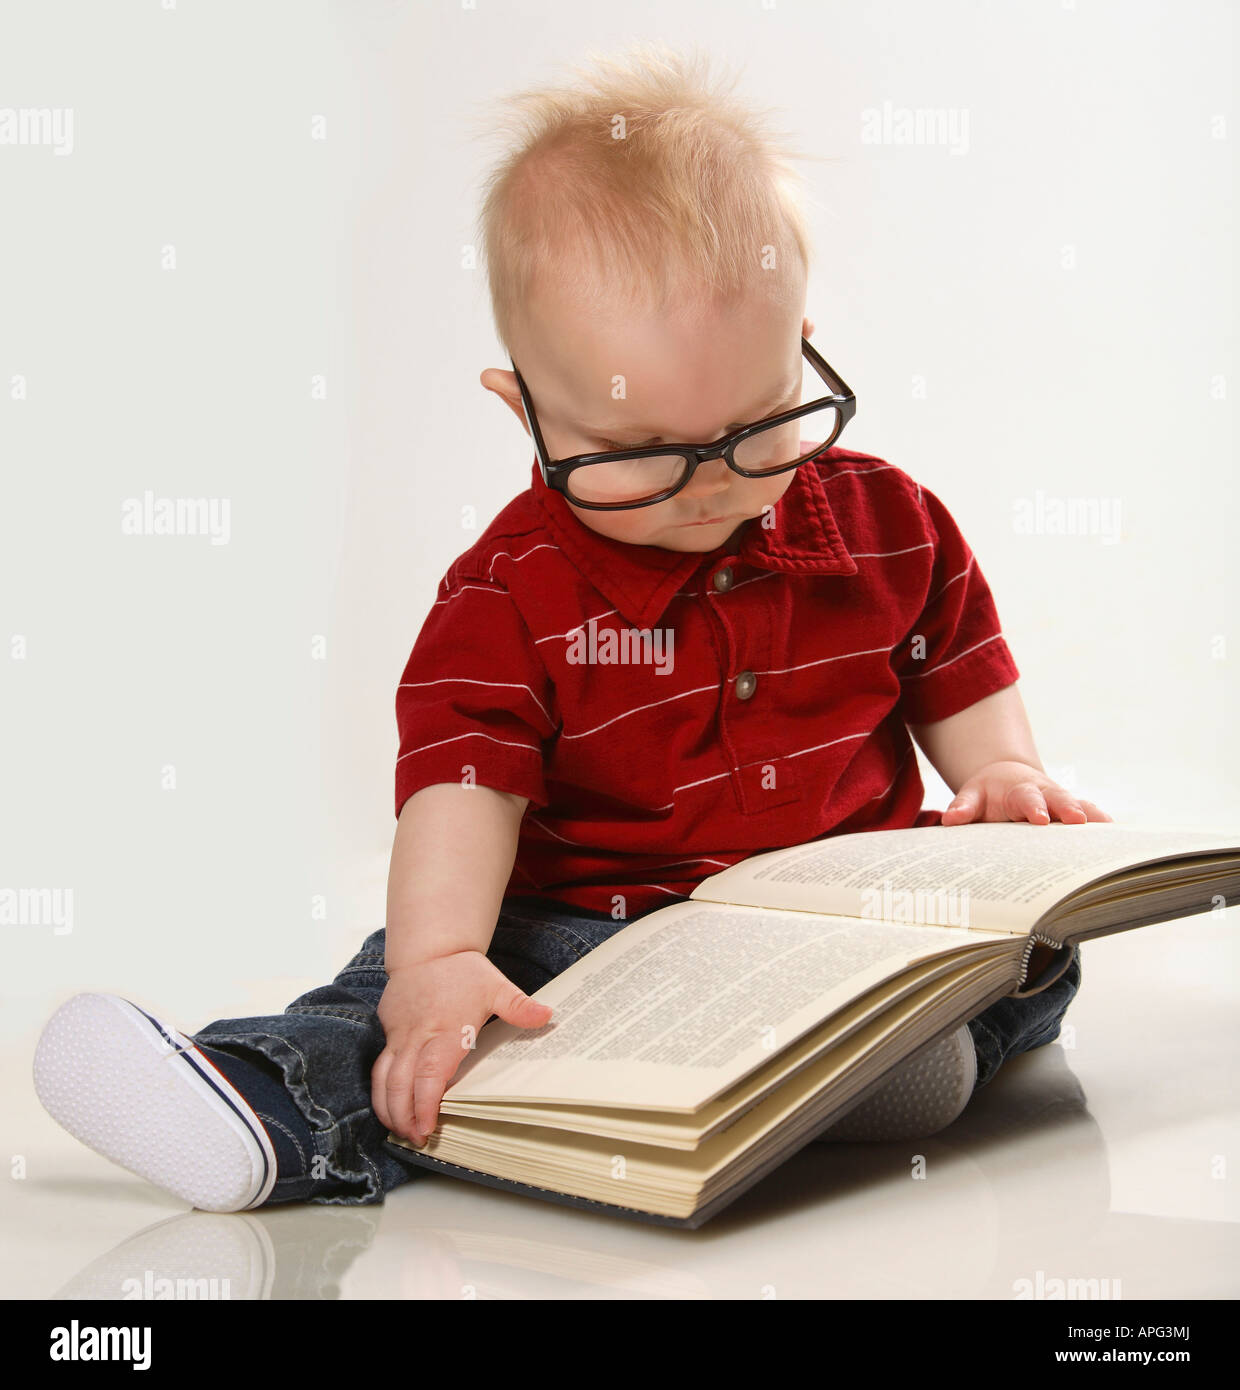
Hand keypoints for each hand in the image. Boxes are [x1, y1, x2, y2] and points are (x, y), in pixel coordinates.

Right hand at [371, 950, 552, 1145]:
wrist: (429, 949)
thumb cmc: (463, 972)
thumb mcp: (496, 986)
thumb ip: (519, 1006)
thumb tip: (549, 1016)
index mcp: (445, 1030)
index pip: (430, 1073)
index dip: (425, 1103)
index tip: (428, 1126)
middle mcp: (418, 1037)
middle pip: (401, 1083)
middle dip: (404, 1116)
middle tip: (416, 1139)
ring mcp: (399, 1036)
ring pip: (384, 1079)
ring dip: (388, 1108)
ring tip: (400, 1132)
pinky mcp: (388, 1033)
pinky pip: (379, 1068)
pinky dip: (380, 1092)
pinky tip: (389, 1109)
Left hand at [940, 760, 1112, 825]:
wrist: (1006, 778)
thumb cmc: (987, 793)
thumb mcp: (971, 795)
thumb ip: (962, 807)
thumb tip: (950, 820)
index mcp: (1018, 790)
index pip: (1026, 798)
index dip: (1033, 807)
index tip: (1038, 818)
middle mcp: (1044, 793)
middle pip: (1058, 798)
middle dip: (1068, 808)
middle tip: (1077, 820)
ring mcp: (1060, 802)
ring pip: (1080, 805)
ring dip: (1091, 815)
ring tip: (1107, 828)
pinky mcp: (1071, 811)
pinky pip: (1090, 814)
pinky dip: (1102, 822)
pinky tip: (1117, 835)